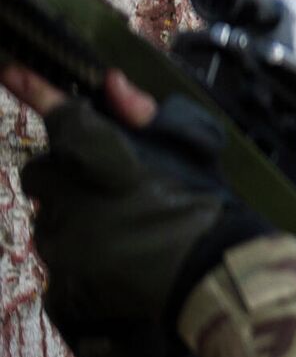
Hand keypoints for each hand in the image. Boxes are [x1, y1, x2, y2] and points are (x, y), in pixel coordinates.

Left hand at [5, 63, 268, 337]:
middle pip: (41, 173)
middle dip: (62, 172)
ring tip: (117, 228)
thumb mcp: (190, 149)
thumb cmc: (206, 206)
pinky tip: (112, 255)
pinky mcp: (63, 285)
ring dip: (71, 215)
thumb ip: (145, 114)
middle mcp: (75, 205)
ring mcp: (66, 249)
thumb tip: (111, 82)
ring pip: (48, 217)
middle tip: (100, 183)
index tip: (12, 71)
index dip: (37, 93)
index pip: (64, 121)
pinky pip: (55, 258)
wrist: (215, 275)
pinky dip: (78, 254)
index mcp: (107, 165)